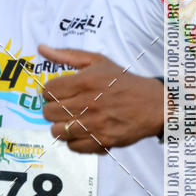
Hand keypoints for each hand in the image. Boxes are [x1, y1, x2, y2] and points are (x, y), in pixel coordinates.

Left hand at [38, 44, 163, 152]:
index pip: (48, 91)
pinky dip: (74, 141)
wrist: (153, 104)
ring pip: (57, 131)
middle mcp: (89, 104)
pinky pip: (73, 146)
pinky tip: (82, 131)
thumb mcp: (98, 61)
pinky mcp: (102, 141)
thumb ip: (67, 55)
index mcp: (86, 81)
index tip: (59, 92)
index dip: (50, 92)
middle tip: (65, 106)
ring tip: (71, 120)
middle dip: (53, 109)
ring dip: (61, 126)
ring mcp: (95, 124)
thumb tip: (41, 48)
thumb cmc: (123, 81)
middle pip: (48, 112)